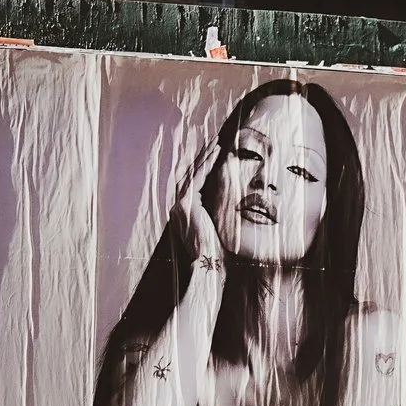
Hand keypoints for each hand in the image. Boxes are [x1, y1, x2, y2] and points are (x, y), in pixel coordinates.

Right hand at [172, 140, 228, 275]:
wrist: (209, 264)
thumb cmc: (216, 251)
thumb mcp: (216, 227)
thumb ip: (216, 213)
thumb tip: (229, 203)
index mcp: (183, 211)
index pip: (191, 182)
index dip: (202, 166)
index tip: (213, 154)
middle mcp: (177, 206)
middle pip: (189, 173)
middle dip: (202, 157)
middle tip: (214, 142)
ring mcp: (178, 204)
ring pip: (192, 172)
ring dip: (205, 157)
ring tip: (216, 143)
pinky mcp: (185, 204)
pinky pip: (196, 178)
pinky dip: (206, 165)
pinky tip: (215, 155)